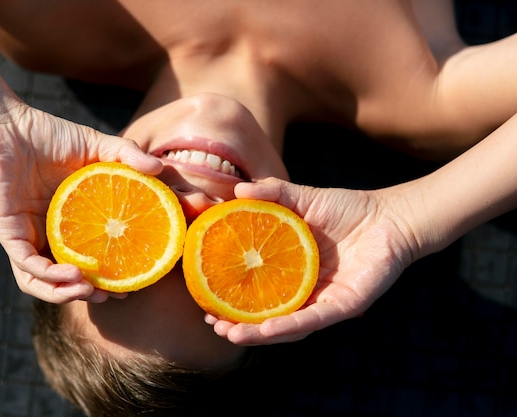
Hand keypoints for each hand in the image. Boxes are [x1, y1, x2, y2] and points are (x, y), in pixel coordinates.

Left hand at [0, 98, 161, 302]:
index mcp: (65, 222)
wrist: (6, 124)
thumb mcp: (96, 146)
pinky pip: (25, 265)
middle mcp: (44, 234)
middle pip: (64, 279)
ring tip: (92, 292)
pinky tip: (74, 274)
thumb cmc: (47, 135)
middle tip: (115, 294)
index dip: (107, 276)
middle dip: (89, 293)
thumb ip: (127, 156)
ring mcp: (25, 235)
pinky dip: (49, 276)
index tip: (131, 283)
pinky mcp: (7, 231)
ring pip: (40, 282)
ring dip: (65, 294)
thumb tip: (160, 167)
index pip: (86, 260)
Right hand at [208, 177, 419, 344]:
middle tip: (213, 323)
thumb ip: (272, 193)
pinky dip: (288, 326)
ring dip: (257, 334)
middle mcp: (306, 292)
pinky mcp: (345, 306)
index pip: (258, 291)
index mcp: (293, 272)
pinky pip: (314, 320)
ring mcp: (324, 301)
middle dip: (239, 325)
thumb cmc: (348, 209)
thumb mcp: (302, 198)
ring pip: (287, 327)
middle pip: (267, 316)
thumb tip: (236, 188)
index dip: (232, 298)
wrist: (391, 216)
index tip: (206, 299)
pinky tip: (265, 330)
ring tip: (229, 333)